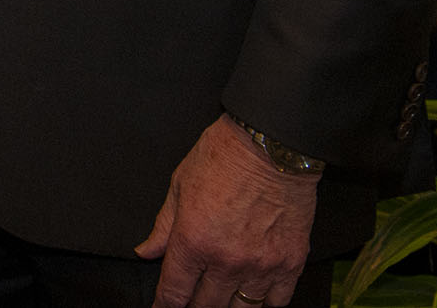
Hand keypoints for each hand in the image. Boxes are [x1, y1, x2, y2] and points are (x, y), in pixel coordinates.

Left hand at [134, 116, 318, 306]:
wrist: (271, 146)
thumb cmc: (224, 156)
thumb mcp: (179, 185)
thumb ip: (163, 226)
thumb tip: (146, 251)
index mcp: (193, 241)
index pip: (174, 291)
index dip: (166, 305)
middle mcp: (226, 260)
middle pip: (206, 306)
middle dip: (194, 307)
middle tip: (192, 302)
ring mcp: (260, 265)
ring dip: (228, 307)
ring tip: (221, 300)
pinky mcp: (290, 263)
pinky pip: (277, 301)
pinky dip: (265, 303)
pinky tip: (255, 296)